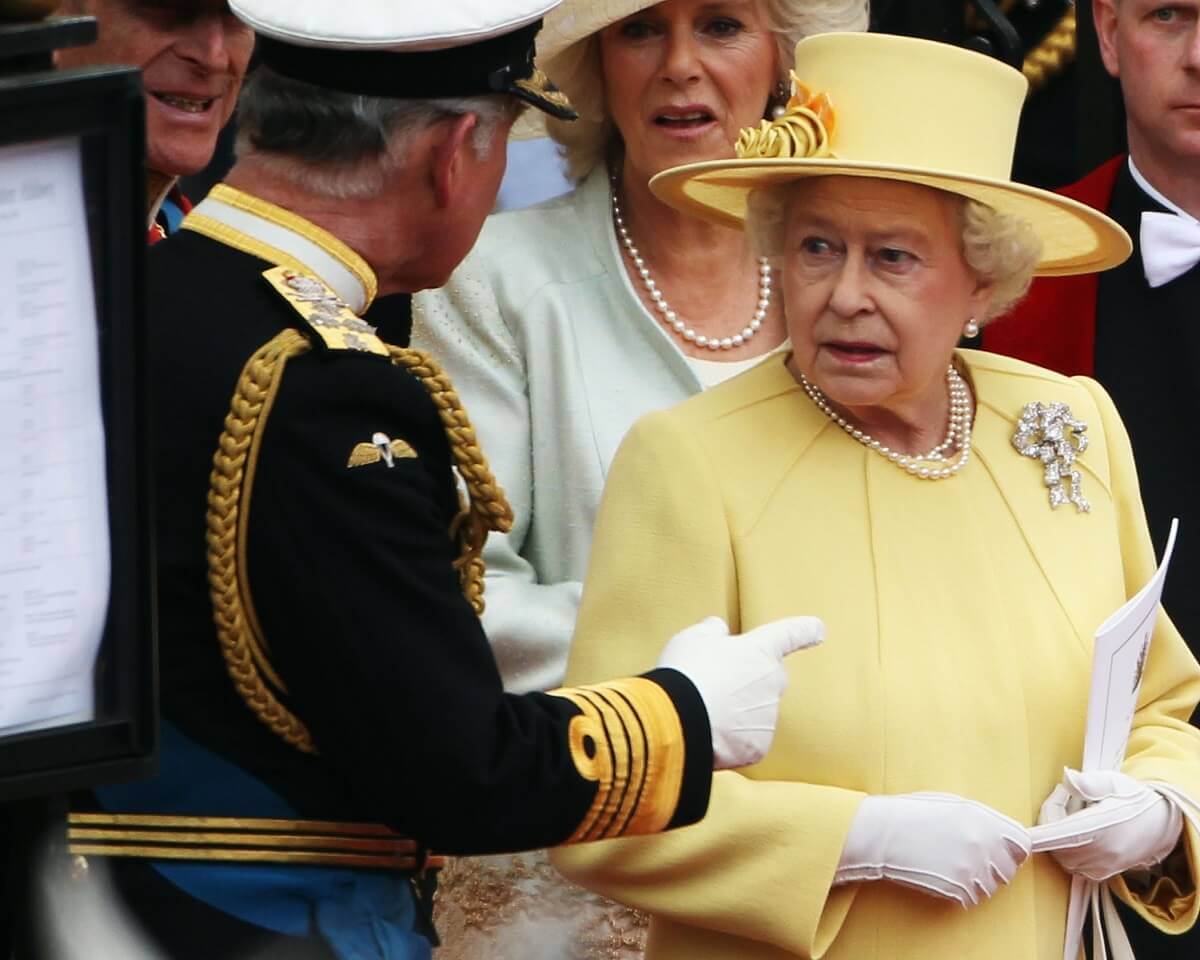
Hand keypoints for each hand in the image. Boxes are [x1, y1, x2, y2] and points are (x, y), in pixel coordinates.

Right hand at [655, 615, 823, 769]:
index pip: (791, 634)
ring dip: (739, 710)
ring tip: (706, 711)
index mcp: (760, 650)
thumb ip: (711, 630)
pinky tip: (710, 732)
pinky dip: (734, 738)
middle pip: (770, 677)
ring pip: (758, 711)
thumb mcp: (692, 638)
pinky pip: (749, 739)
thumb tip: (718, 629)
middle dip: (751, 679)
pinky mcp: (759, 746)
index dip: (806, 630)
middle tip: (718, 683)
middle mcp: (773, 681)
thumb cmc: (686, 673)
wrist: (678, 720)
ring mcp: (769, 716)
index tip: (818, 629)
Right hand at [835, 793, 1031, 908]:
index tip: (1003, 853)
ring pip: (991, 888)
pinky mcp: (959, 888)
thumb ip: (983, 821)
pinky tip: (941, 876)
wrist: (883, 833)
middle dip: (994, 868)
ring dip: (976, 882)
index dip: (1013, 850)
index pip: (1023, 844)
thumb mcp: (952, 805)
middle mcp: (983, 844)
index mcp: (984, 819)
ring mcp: (972, 868)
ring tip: (949, 866)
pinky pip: (971, 898)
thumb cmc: (913, 814)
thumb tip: (1004, 838)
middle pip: (1009, 870)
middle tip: (968, 860)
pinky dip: (960, 893)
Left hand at [1031, 769, 1182, 880]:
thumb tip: (1067, 779)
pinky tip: (1079, 829)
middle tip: (1067, 795)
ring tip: (1076, 811)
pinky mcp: (1099, 874)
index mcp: (1103, 830)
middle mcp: (1101, 854)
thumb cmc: (1136, 800)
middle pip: (1054, 840)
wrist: (1161, 825)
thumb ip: (1089, 782)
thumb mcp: (1115, 783)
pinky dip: (1065, 845)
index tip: (1058, 793)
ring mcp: (1099, 867)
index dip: (1049, 812)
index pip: (1060, 830)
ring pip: (1058, 852)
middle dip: (1053, 814)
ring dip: (1058, 831)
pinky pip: (1069, 862)